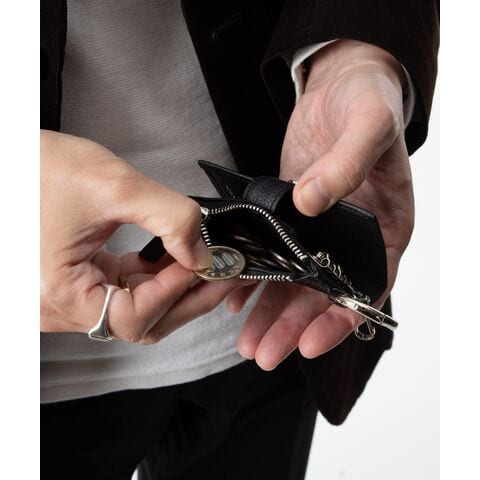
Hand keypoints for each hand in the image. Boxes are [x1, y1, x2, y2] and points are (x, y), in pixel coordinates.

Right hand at [41, 131, 250, 342]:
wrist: (11, 156)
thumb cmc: (39, 167)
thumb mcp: (114, 186)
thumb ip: (170, 218)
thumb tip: (203, 253)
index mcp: (59, 293)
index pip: (132, 318)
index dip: (173, 292)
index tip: (204, 264)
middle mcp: (61, 306)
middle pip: (140, 321)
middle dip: (186, 297)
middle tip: (222, 274)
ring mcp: (71, 295)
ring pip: (137, 309)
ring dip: (174, 287)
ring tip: (206, 264)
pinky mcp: (80, 279)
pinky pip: (125, 290)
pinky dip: (155, 277)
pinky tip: (177, 257)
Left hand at [229, 40, 413, 368]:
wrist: (340, 83)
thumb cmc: (367, 101)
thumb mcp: (368, 127)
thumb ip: (346, 165)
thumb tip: (312, 203)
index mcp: (385, 224)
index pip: (367, 284)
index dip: (341, 317)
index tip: (313, 341)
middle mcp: (350, 236)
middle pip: (323, 294)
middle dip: (294, 327)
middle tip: (265, 353)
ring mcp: (317, 229)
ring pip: (294, 282)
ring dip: (270, 313)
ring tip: (247, 342)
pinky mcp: (289, 216)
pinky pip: (271, 254)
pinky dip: (253, 277)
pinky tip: (234, 297)